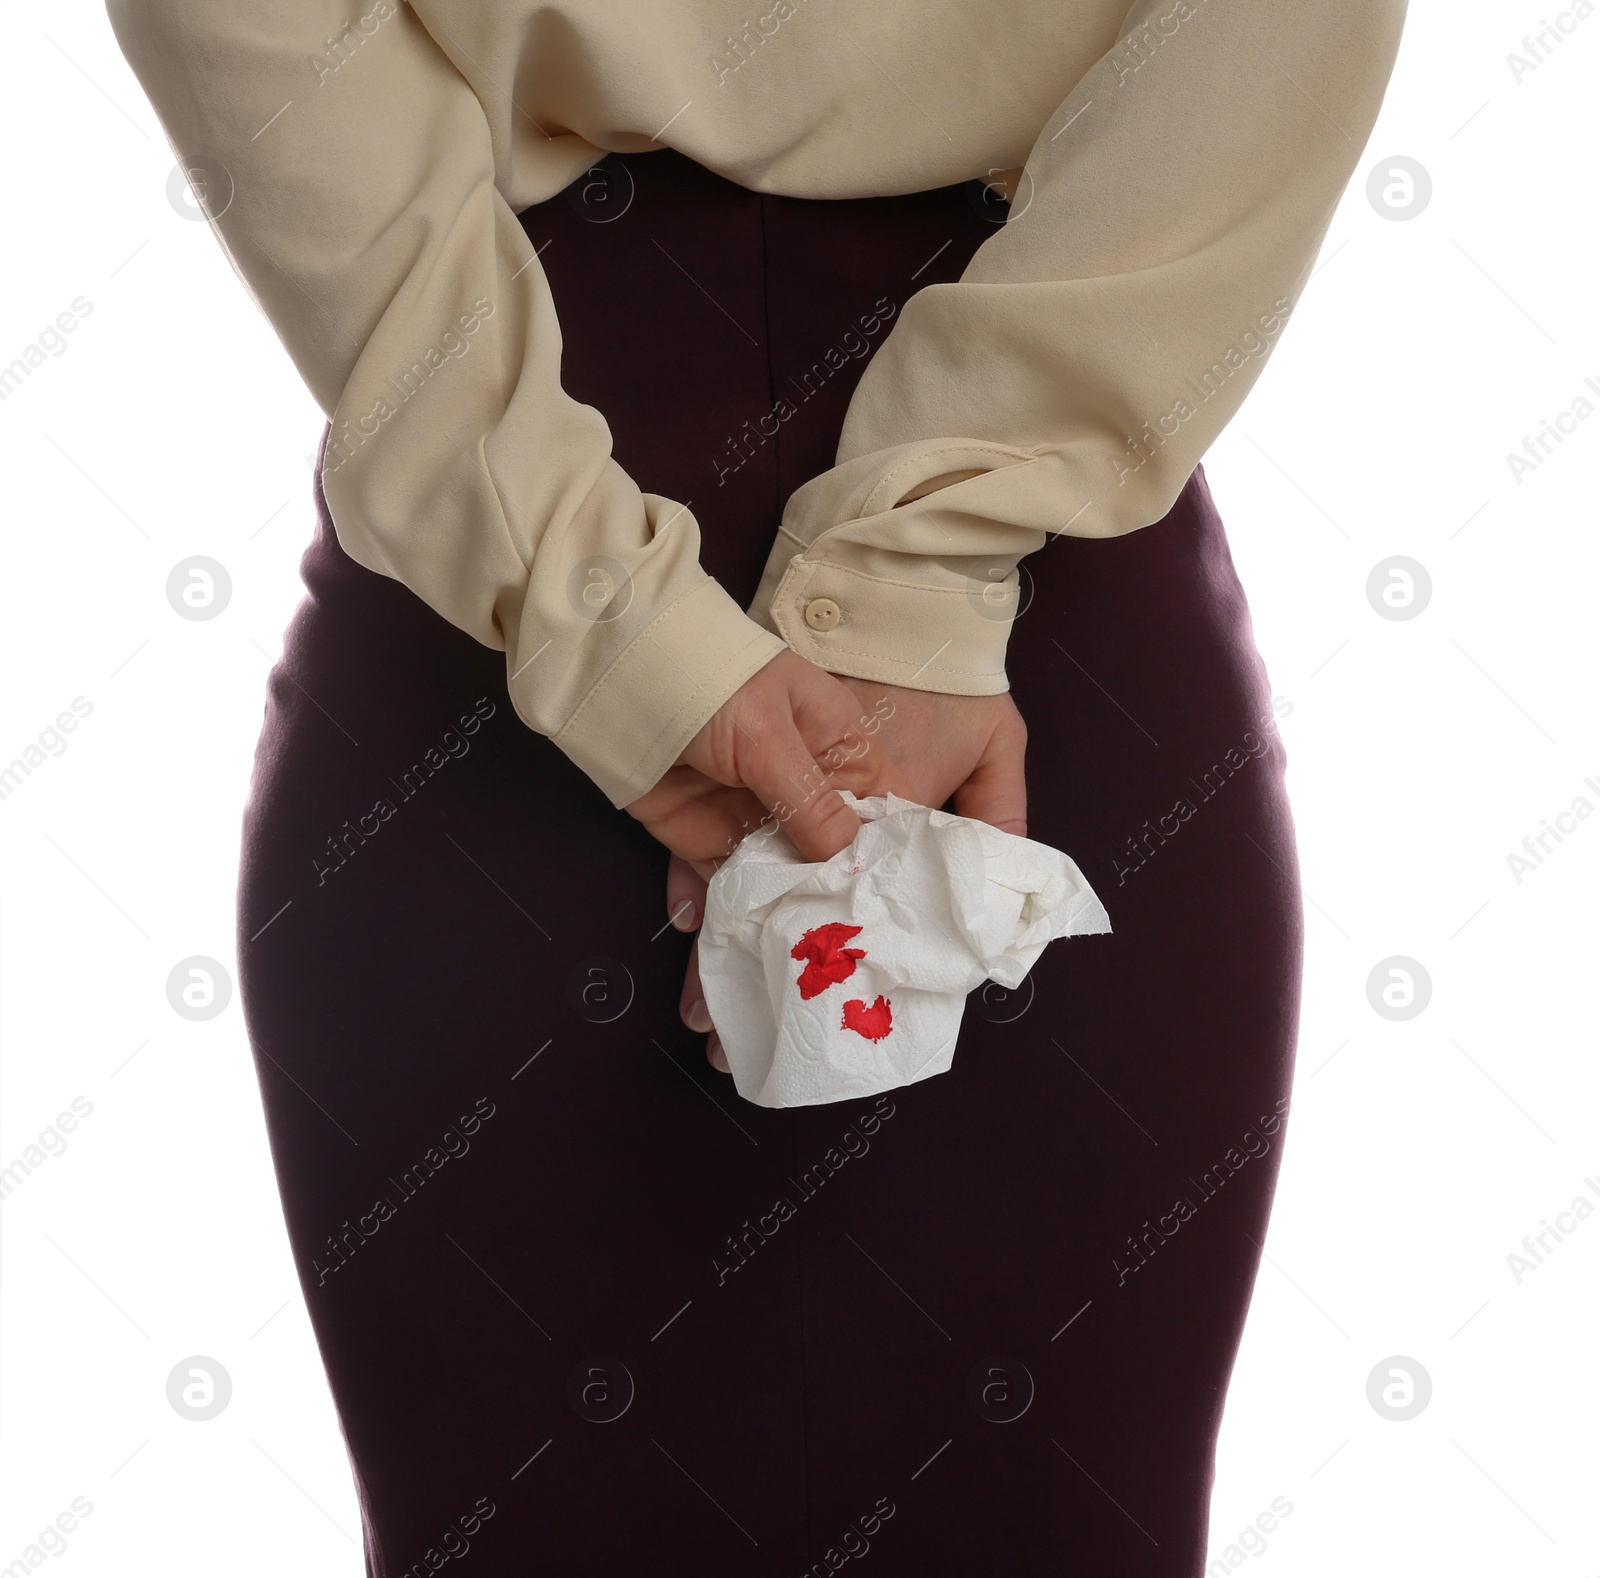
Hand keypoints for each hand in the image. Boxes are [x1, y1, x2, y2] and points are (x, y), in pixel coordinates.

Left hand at [627, 648, 919, 1070]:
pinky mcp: (706, 841)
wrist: (617, 665)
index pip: (890, 823)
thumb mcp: (771, 733)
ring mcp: (757, 821)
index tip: (911, 934)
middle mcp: (810, 797)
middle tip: (843, 992)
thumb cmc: (713, 675)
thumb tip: (850, 863)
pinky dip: (720, 931)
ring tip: (773, 1004)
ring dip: (774, 943)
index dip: (902, 873)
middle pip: (836, 870)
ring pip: (779, 893)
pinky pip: (723, 894)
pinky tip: (721, 972)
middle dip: (836, 926)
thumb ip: (808, 800)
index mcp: (846, 757)